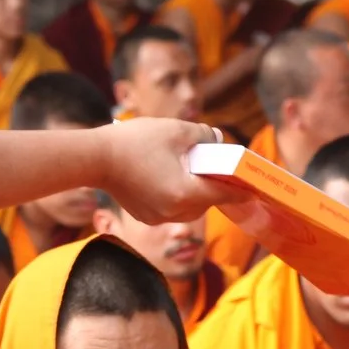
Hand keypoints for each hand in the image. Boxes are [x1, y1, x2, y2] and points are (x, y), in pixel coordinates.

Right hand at [97, 117, 235, 224]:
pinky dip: (176, 195)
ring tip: (192, 169)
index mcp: (185, 193)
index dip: (241, 190)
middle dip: (214, 187)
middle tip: (219, 168)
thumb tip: (217, 140)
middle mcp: (173, 212)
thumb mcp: (177, 131)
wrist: (95, 157)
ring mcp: (157, 217)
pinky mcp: (145, 216)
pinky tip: (170, 175)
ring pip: (188, 207)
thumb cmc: (136, 142)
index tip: (254, 188)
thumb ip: (204, 136)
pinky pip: (170, 208)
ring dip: (195, 192)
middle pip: (205, 203)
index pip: (223, 195)